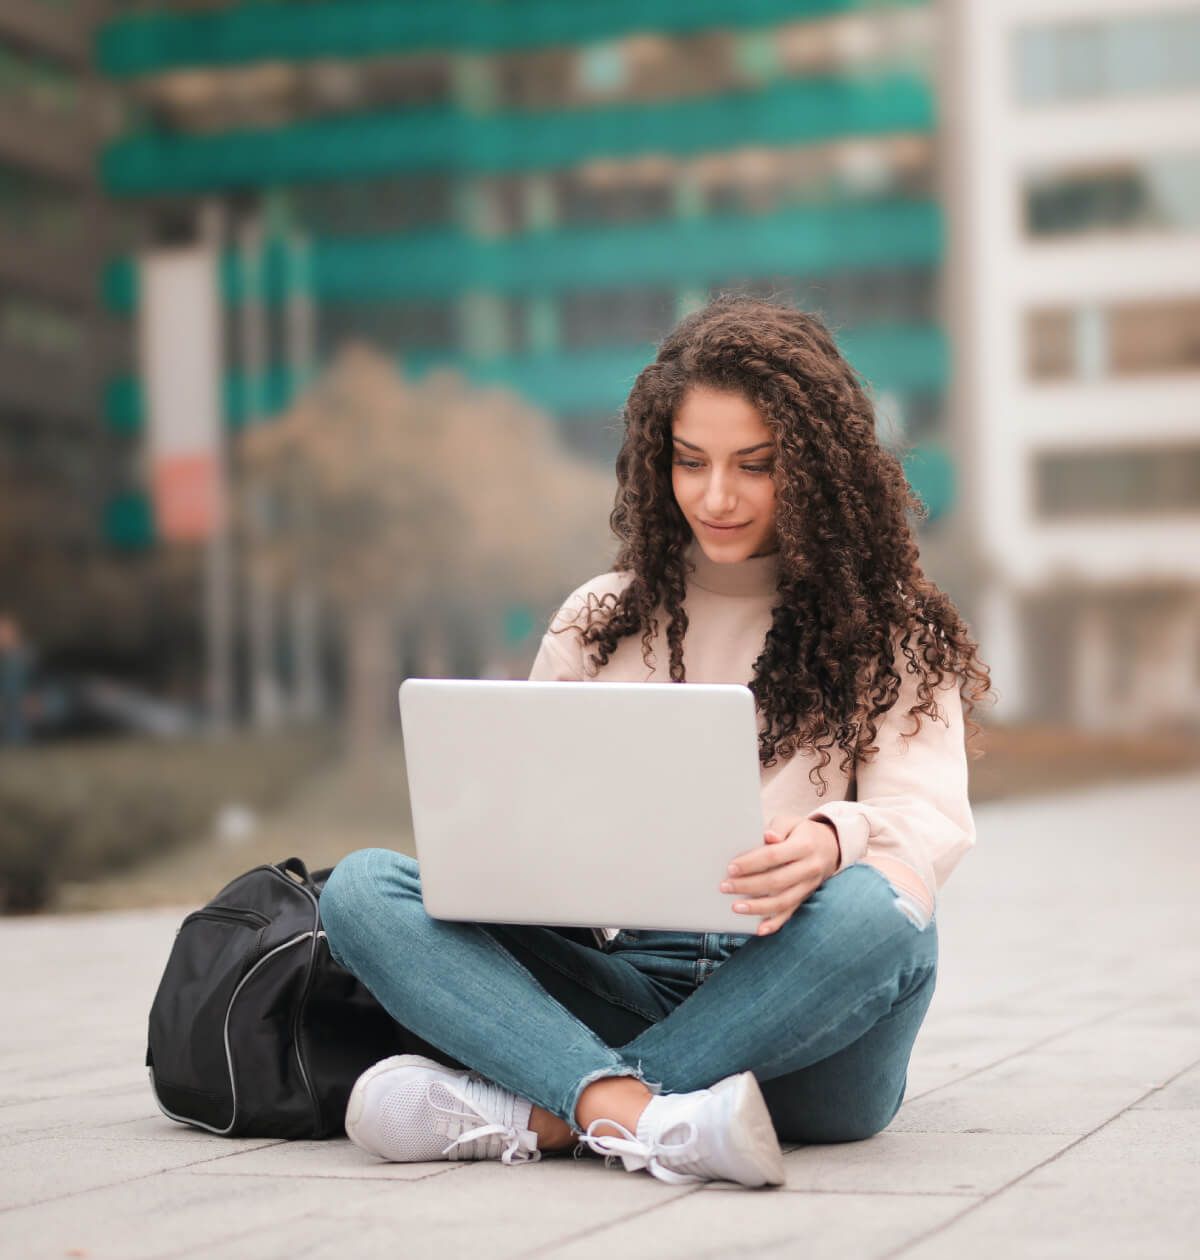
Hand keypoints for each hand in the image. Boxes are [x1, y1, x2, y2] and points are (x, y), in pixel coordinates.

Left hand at [720, 816, 840, 936]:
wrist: (830, 847)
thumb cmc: (801, 832)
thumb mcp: (792, 822)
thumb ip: (778, 828)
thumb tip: (767, 837)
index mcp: (804, 846)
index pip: (773, 856)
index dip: (751, 863)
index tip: (730, 868)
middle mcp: (809, 868)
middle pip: (776, 881)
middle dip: (748, 886)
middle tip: (725, 887)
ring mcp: (809, 886)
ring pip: (783, 901)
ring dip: (758, 907)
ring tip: (736, 907)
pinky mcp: (806, 897)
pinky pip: (791, 913)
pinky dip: (775, 923)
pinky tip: (759, 929)